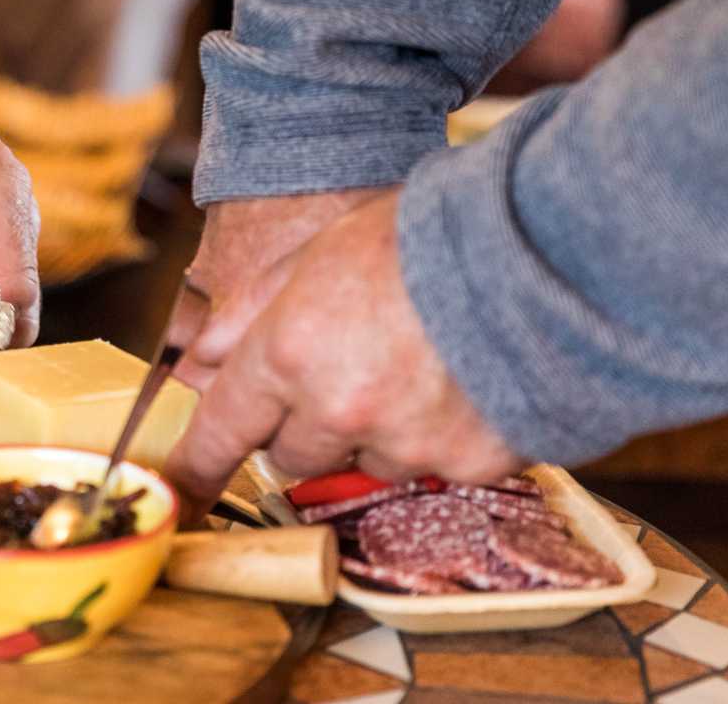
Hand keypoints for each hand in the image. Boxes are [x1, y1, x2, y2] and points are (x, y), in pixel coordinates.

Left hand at [163, 191, 522, 518]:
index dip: (197, 467)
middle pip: (293, 456)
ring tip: (426, 362)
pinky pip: (440, 465)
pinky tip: (473, 379)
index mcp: (288, 353)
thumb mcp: (320, 251)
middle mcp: (338, 409)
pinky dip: (450, 434)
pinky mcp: (469, 463)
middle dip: (310, 423)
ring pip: (369, 462)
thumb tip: (199, 357)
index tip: (183, 493)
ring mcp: (406, 442)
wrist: (544, 245)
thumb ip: (253, 311)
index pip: (222, 431)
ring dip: (383, 431)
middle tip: (353, 368)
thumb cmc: (424, 234)